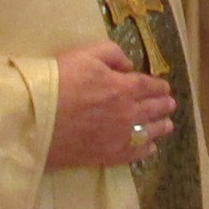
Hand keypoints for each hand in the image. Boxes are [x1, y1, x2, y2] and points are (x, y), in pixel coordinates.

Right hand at [46, 41, 175, 169]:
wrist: (38, 118)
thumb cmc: (59, 81)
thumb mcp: (85, 53)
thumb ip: (112, 54)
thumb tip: (129, 65)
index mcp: (124, 87)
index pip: (149, 86)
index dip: (159, 86)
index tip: (165, 88)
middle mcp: (128, 112)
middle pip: (153, 109)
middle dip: (164, 105)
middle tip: (170, 105)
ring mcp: (120, 136)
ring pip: (149, 132)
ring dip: (161, 127)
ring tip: (168, 125)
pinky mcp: (108, 155)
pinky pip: (135, 154)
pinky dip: (146, 149)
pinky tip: (150, 147)